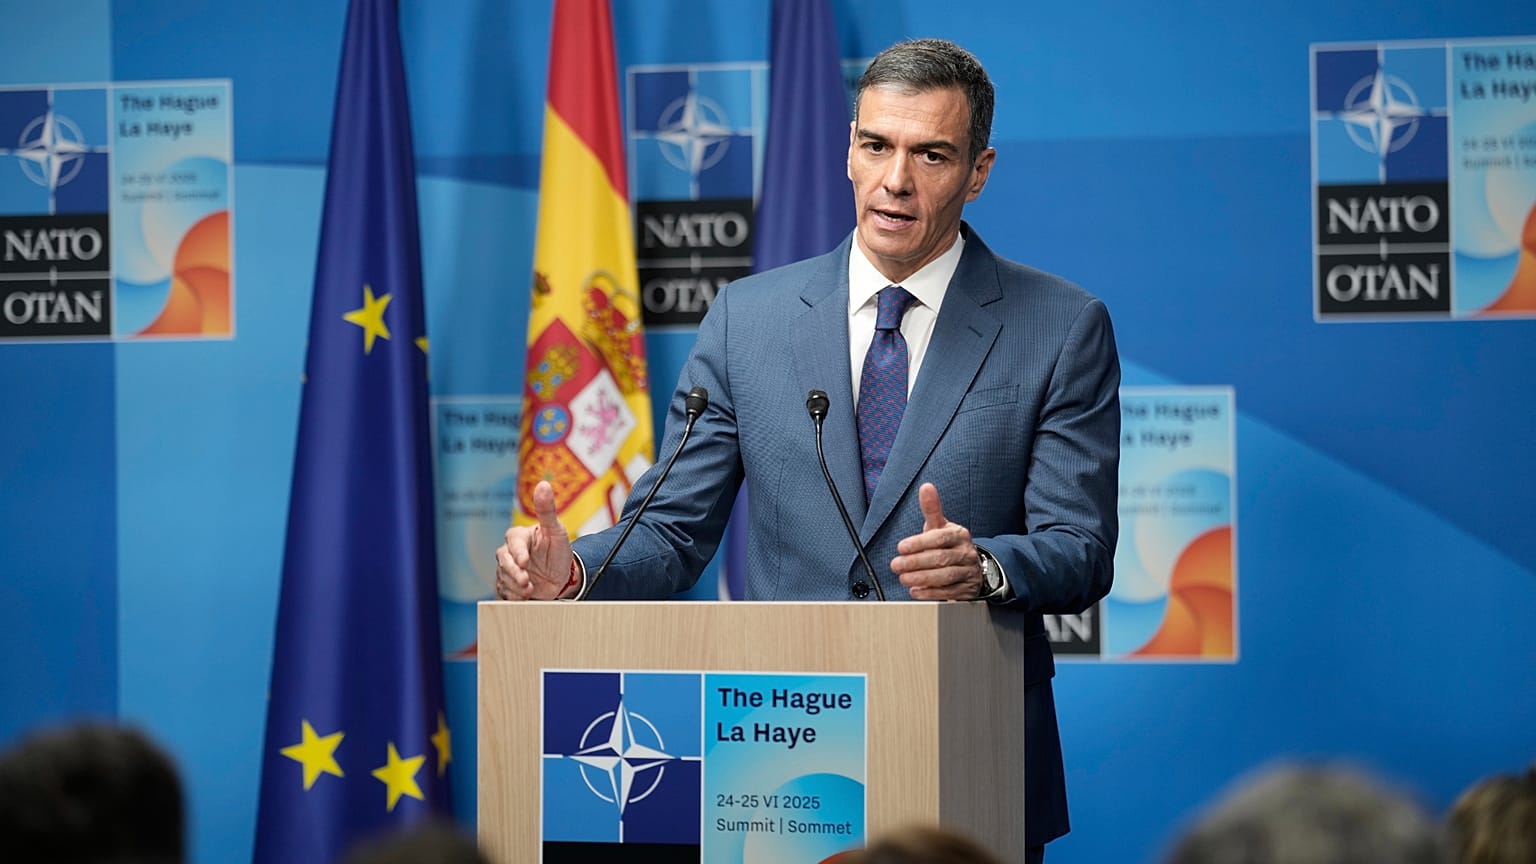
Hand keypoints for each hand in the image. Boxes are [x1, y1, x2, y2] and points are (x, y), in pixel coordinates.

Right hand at [495, 481, 576, 600]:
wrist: (562, 577)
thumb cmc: (558, 550)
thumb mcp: (556, 530)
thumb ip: (547, 509)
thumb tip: (543, 484)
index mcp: (519, 536)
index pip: (513, 542)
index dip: (518, 553)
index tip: (525, 562)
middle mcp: (509, 552)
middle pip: (503, 561)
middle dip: (514, 573)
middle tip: (528, 583)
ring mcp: (507, 569)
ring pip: (503, 578)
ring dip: (516, 587)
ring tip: (531, 590)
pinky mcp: (508, 585)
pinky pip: (504, 592)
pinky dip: (514, 596)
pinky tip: (525, 596)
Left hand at [890, 483, 985, 600]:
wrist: (971, 567)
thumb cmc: (948, 544)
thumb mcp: (940, 526)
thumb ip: (932, 509)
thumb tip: (926, 487)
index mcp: (959, 535)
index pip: (940, 538)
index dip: (920, 543)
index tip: (901, 547)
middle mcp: (966, 553)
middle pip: (941, 558)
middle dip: (916, 562)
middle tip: (896, 565)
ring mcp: (968, 572)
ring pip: (946, 576)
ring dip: (922, 578)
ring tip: (903, 579)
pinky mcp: (967, 589)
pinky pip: (949, 592)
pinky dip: (931, 592)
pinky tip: (916, 591)